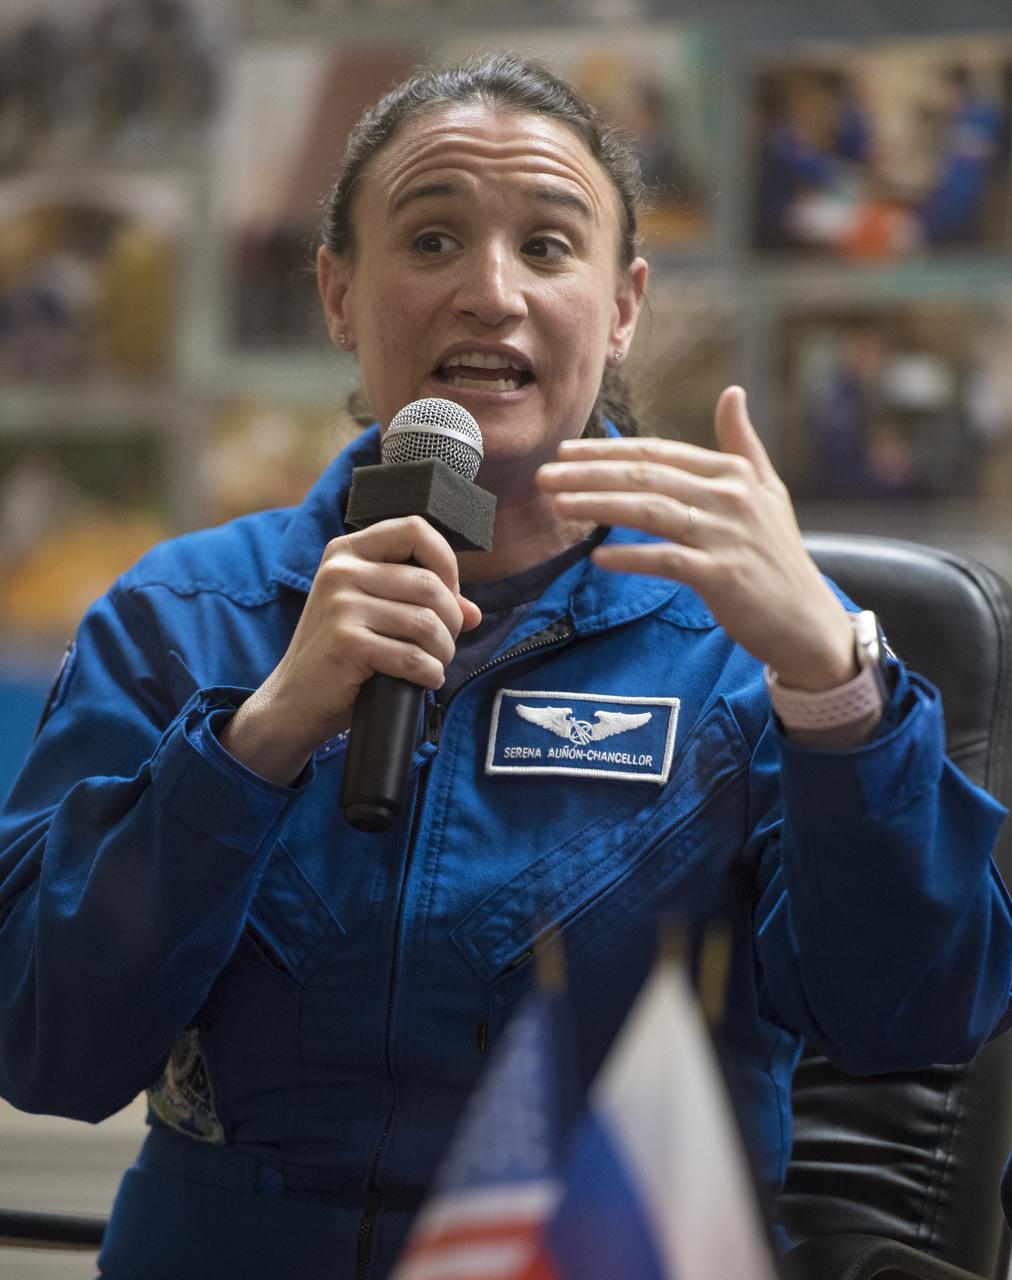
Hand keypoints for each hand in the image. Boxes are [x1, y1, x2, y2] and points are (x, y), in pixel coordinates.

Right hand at [220, 516, 480, 784]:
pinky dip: (430, 673)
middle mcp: (341, 571)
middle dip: (450, 620)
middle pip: (430, 584)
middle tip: (442, 644)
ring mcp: (341, 606)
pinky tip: (423, 680)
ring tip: (432, 663)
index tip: (448, 593)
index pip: (415, 529)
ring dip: (443, 651)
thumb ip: (420, 602)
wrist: (294, 700)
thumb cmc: (340, 654)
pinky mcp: (347, 643)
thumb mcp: (373, 614)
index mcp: (347, 552)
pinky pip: (413, 657)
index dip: (445, 561)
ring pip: (426, 622)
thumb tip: (472, 612)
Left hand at [536, 386, 854, 690]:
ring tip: (558, 505)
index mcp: (734, 473)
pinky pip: (667, 561)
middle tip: (544, 476)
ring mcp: (727, 537)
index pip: (658, 453)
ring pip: (651, 511)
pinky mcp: (723, 577)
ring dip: (598, 506)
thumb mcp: (769, 492)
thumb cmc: (778, 557)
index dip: (608, 451)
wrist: (806, 621)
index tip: (565, 453)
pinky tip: (599, 556)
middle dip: (589, 473)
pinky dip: (631, 557)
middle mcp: (731, 498)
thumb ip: (744, 443)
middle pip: (646, 477)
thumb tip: (732, 392)